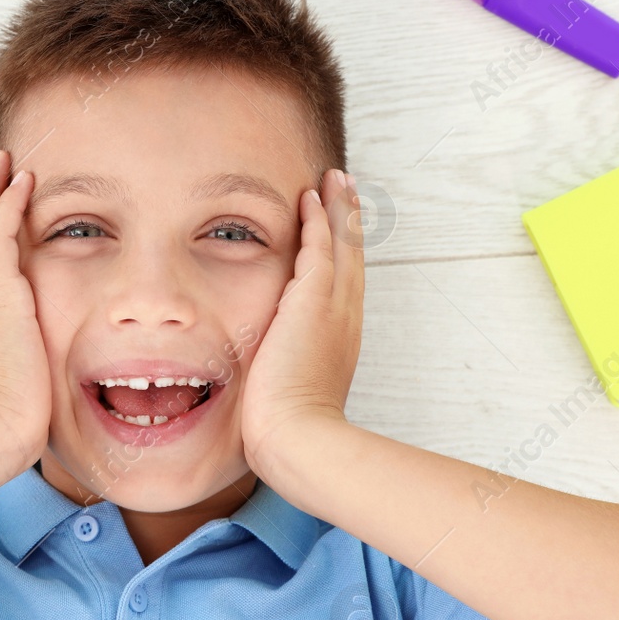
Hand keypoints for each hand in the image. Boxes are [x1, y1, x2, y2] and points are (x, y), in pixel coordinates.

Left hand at [240, 168, 364, 479]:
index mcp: (339, 341)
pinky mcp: (313, 301)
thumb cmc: (290, 432)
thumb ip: (282, 380)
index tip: (339, 234)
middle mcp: (345, 320)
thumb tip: (266, 389)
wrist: (300, 438)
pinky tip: (309, 197)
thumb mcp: (291, 399)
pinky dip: (317, 220)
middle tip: (346, 190)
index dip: (343, 257)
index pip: (343, 288)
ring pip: (341, 246)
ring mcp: (334, 308)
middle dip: (348, 223)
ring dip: (337, 210)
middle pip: (352, 258)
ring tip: (334, 181)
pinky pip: (319, 247)